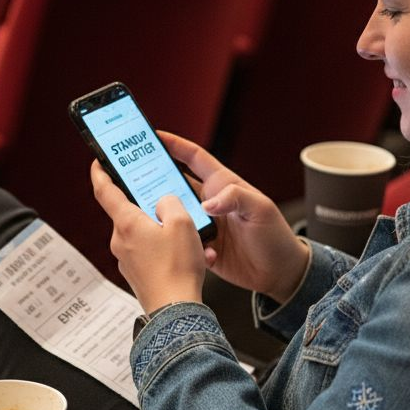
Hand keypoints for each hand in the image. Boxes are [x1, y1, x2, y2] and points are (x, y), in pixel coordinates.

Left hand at [90, 160, 205, 312]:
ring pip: (142, 233)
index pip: (105, 191)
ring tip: (187, 235)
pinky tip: (185, 254)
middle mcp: (120, 241)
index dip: (100, 173)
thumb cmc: (177, 268)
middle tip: (165, 200)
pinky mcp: (136, 274)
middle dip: (148, 205)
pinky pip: (148, 252)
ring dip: (162, 230)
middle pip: (129, 212)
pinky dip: (165, 249)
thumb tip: (163, 203)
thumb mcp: (182, 223)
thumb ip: (170, 203)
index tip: (98, 162)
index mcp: (126, 223)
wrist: (175, 311)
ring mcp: (126, 259)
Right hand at [159, 132, 309, 303]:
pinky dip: (175, 242)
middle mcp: (209, 201)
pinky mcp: (199, 244)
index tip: (152, 136)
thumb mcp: (260, 210)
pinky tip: (173, 246)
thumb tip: (208, 203)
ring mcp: (203, 223)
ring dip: (160, 214)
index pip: (193, 157)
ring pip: (172, 212)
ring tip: (144, 214)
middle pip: (174, 183)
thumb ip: (236, 198)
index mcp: (223, 184)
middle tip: (131, 176)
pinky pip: (179, 240)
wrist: (279, 273)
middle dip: (152, 177)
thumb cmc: (275, 236)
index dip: (173, 144)